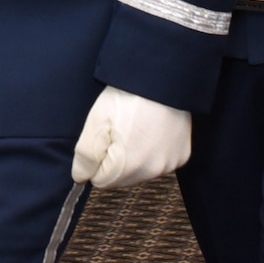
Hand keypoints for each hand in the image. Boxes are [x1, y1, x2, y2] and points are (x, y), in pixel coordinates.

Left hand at [71, 85, 190, 188]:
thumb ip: (85, 156)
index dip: (95, 161)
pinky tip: (149, 131)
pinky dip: (152, 152)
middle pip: (122, 179)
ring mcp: (170, 164)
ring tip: (132, 128)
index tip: (100, 139)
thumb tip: (81, 177)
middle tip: (116, 131)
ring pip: (141, 171)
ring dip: (133, 158)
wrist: (160, 81)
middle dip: (114, 161)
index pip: (101, 181)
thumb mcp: (96, 123)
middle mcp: (152, 171)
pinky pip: (160, 162)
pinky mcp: (182, 155)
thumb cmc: (127, 98)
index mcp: (128, 166)